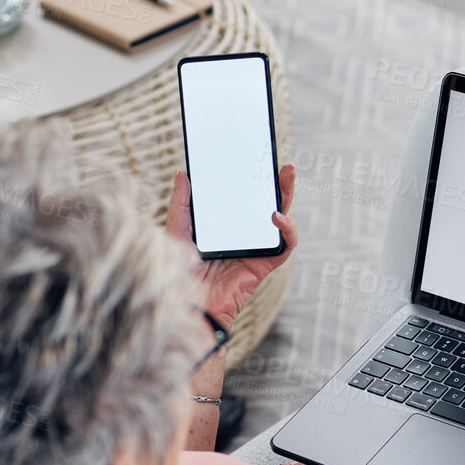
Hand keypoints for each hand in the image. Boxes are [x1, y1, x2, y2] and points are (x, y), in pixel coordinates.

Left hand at [165, 165, 297, 327]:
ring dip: (288, 198)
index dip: (254, 181)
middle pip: (267, 206)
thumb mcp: (176, 230)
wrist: (183, 305)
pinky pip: (285, 246)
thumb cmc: (176, 274)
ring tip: (286, 178)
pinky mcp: (263, 265)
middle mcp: (243, 237)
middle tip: (282, 164)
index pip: (244, 200)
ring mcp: (255, 250)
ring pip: (281, 221)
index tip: (257, 159)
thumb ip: (181, 203)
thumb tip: (183, 173)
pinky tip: (277, 216)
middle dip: (279, 184)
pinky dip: (287, 230)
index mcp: (224, 228)